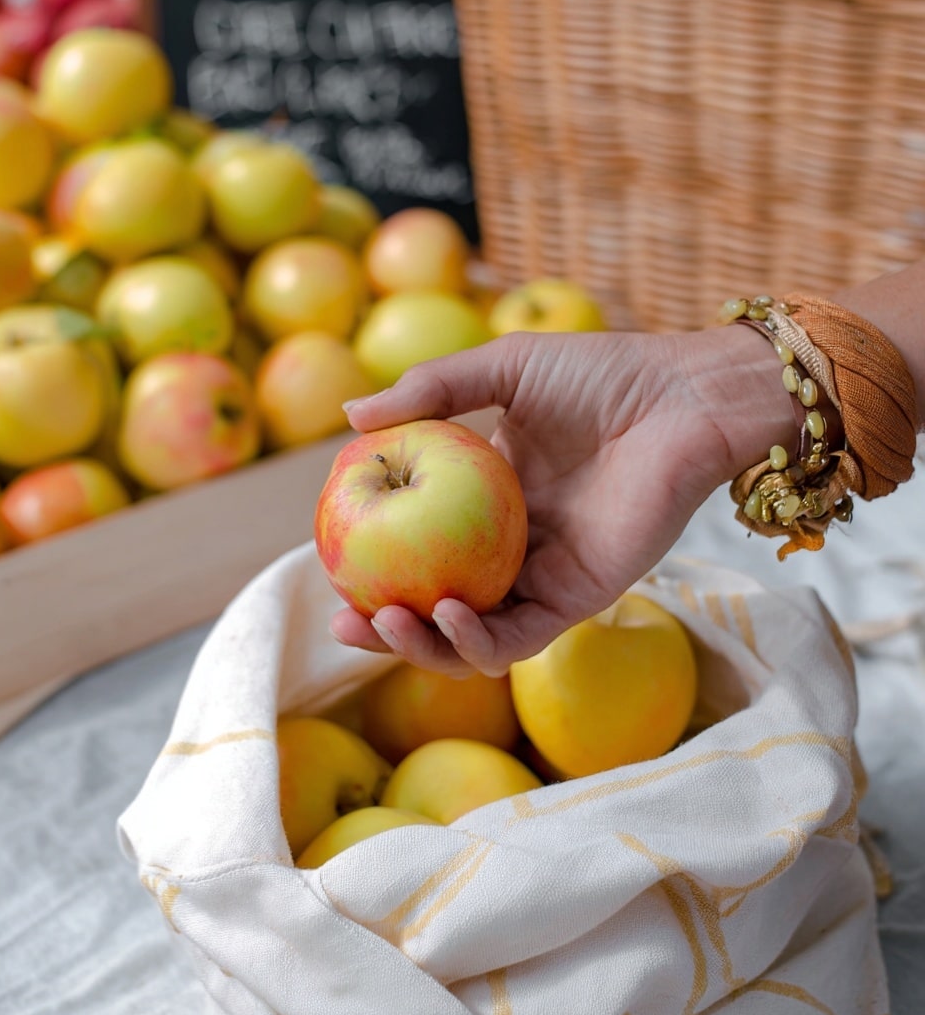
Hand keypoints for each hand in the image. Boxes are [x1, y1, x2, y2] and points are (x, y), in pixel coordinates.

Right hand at [331, 326, 794, 675]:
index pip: (419, 544)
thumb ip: (430, 391)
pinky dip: (477, 640)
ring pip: (473, 636)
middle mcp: (511, 544)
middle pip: (437, 603)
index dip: (375, 562)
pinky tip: (446, 614)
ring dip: (424, 645)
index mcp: (488, 496)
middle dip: (387, 625)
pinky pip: (521, 637)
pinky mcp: (581, 596)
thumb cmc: (601, 374)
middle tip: (343, 622)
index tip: (332, 561)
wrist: (683, 397)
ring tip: (384, 625)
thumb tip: (347, 416)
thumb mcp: (501, 369)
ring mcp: (544, 574)